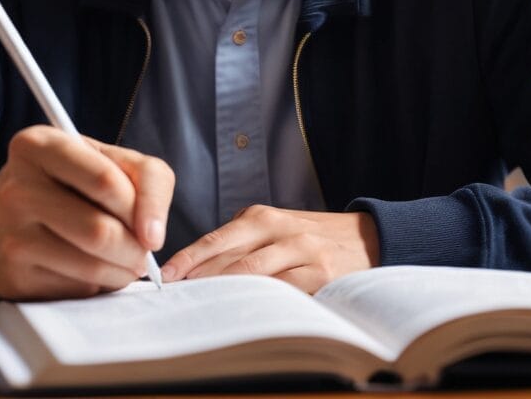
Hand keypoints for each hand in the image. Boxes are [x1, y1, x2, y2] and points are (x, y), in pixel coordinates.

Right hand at [0, 124, 173, 299]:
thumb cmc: (64, 183)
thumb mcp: (102, 158)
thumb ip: (144, 178)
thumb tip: (152, 236)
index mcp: (40, 145)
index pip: (106, 180)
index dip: (143, 208)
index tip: (153, 229)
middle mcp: (18, 188)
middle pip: (101, 229)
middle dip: (135, 248)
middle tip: (143, 251)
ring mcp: (12, 235)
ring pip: (91, 264)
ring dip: (122, 271)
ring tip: (125, 262)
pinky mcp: (13, 277)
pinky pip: (75, 288)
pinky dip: (98, 284)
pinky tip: (92, 269)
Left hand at [161, 206, 379, 293]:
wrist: (365, 237)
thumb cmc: (309, 237)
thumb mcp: (275, 228)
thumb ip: (242, 242)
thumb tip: (197, 269)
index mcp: (261, 217)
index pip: (216, 240)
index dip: (189, 259)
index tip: (166, 277)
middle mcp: (279, 229)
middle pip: (229, 256)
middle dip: (199, 278)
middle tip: (174, 297)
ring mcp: (301, 251)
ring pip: (253, 274)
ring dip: (224, 292)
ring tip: (201, 307)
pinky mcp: (321, 274)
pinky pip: (284, 292)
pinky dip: (261, 303)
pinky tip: (244, 314)